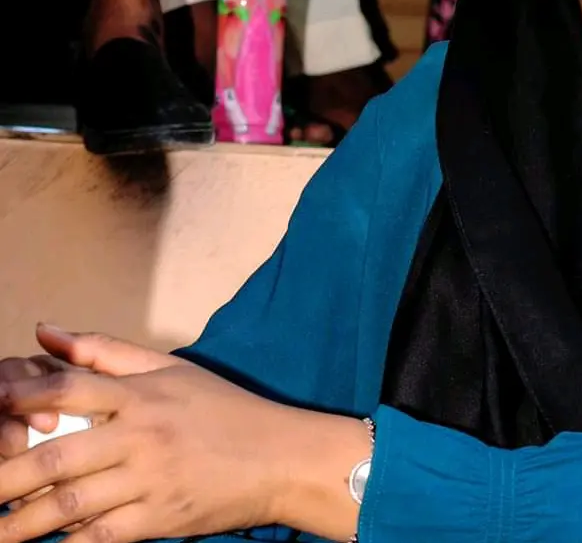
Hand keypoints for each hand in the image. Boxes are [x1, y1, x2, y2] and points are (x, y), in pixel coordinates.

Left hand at [0, 327, 297, 542]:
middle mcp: (142, 435)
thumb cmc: (224, 409)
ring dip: (21, 522)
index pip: (71, 388)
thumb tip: (46, 332)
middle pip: (58, 455)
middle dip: (5, 476)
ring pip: (71, 504)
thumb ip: (105, 352)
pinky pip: (102, 535)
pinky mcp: (159, 519)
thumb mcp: (172, 370)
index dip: (22, 396)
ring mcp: (150, 479)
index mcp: (142, 394)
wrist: (281, 457)